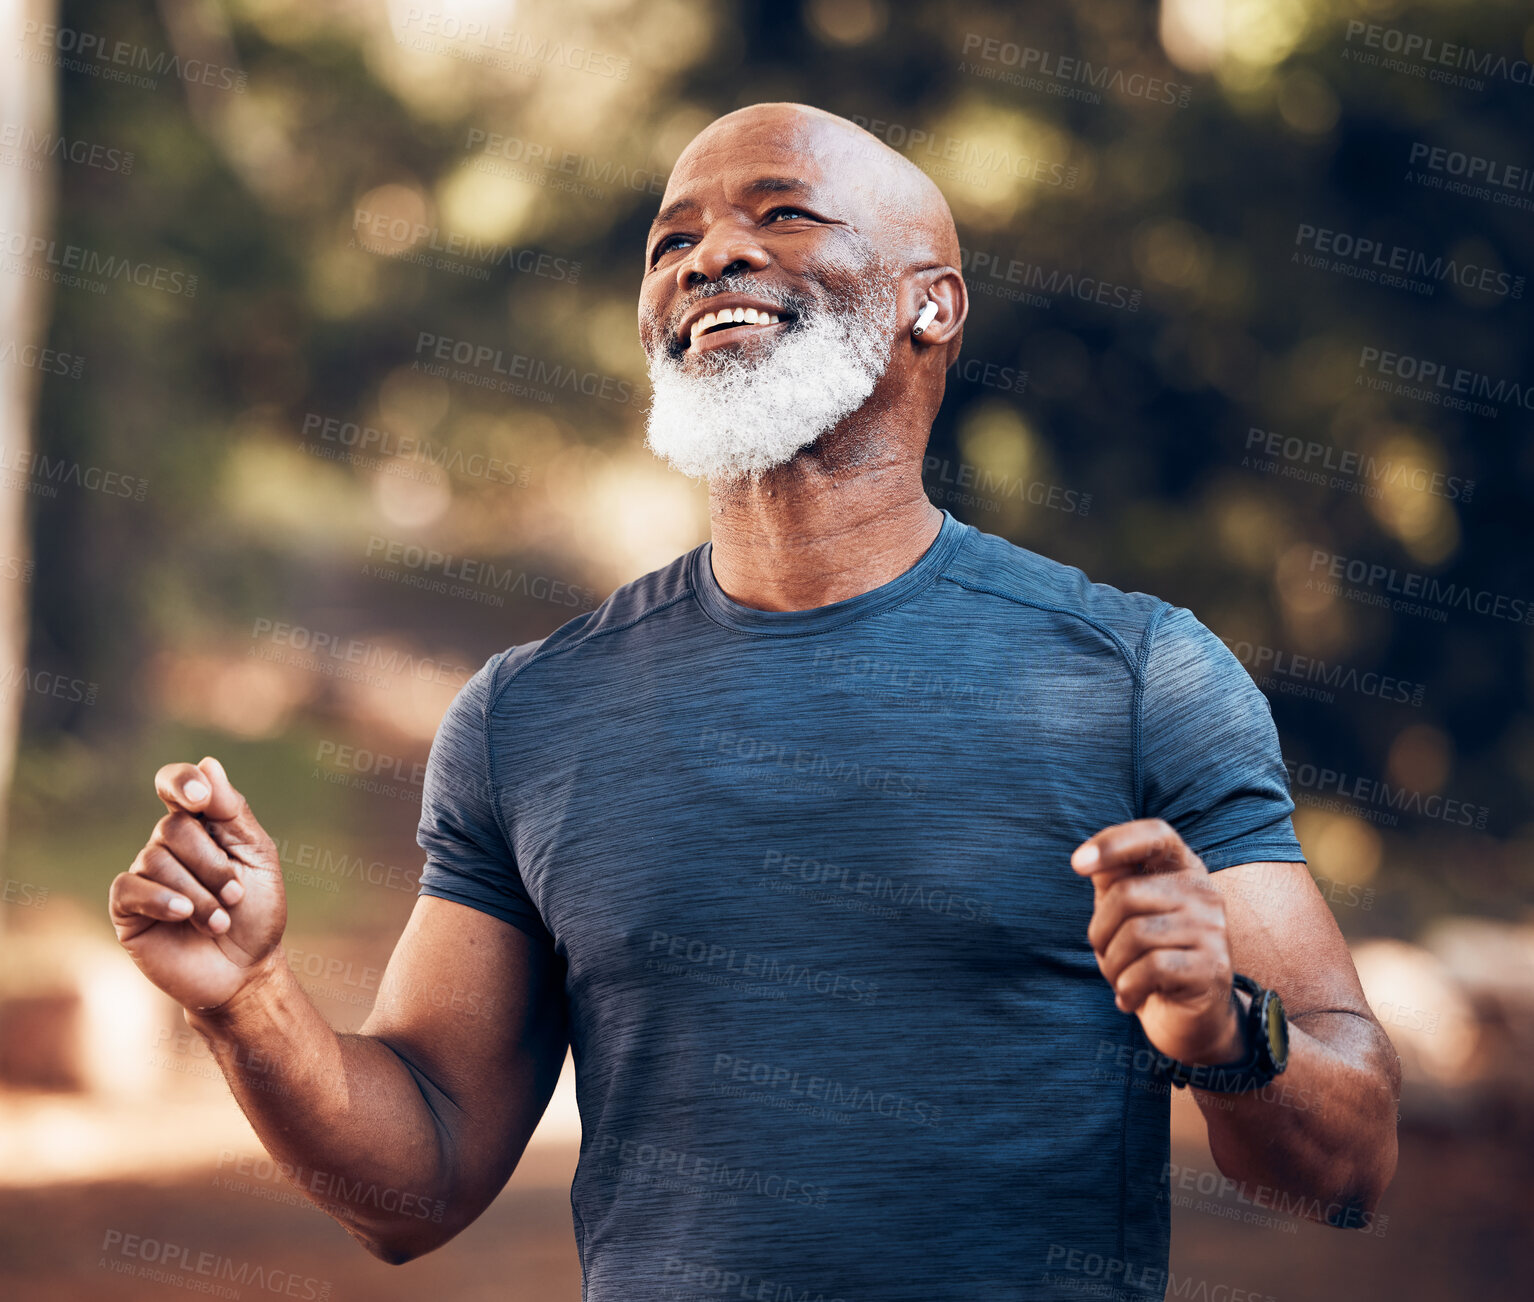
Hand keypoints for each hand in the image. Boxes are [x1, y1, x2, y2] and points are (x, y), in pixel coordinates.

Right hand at [109, 756, 287, 1012]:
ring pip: (156, 860)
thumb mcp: (257, 856)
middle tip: (236, 897)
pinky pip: (130, 888)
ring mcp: (145, 875)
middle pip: (174, 827)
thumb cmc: (257, 912)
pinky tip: (185, 916)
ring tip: (220, 921)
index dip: (181, 782)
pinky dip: (163, 900)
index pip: (176, 784)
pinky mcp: (127, 908)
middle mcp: (168, 845)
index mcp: (202, 825)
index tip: (200, 797)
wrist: (245, 970)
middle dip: (213, 865)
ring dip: (199, 894)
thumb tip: (207, 763)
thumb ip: (232, 812)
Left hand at [1072, 819, 1242, 1066]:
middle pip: (1127, 895)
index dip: (1114, 842)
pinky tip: (1130, 997)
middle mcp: (1204, 891)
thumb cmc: (1148, 955)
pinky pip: (1150, 968)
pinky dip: (1127, 988)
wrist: (1189, 1017)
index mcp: (1183, 868)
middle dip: (1100, 932)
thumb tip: (1087, 859)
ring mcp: (1213, 929)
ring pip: (1135, 934)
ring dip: (1112, 966)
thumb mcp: (1126, 912)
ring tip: (1120, 978)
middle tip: (1106, 955)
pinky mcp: (1212, 968)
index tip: (1077, 865)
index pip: (1156, 835)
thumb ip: (1112, 879)